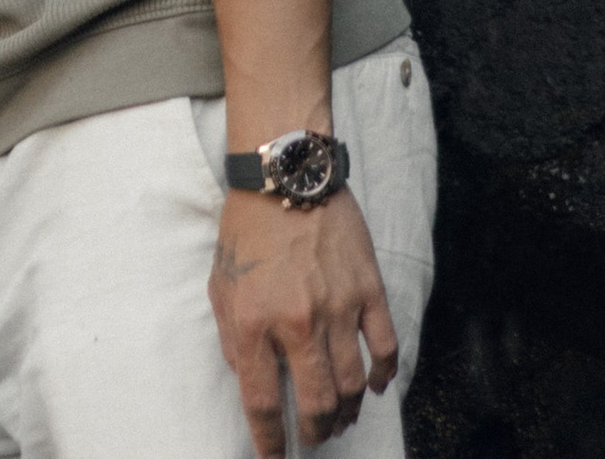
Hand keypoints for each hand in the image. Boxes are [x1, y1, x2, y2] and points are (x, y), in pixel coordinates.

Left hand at [209, 185, 398, 451]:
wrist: (284, 173)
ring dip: (347, 411)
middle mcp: (297, 321)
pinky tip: (373, 386)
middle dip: (316, 430)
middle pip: (316, 403)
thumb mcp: (219, 284)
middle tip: (314, 436)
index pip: (263, 402)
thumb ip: (231, 337)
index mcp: (253, 321)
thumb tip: (249, 378)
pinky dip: (383, 376)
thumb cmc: (246, 228)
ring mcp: (338, 307)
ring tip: (339, 417)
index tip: (273, 458)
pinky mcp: (367, 289)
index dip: (269, 440)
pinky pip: (385, 348)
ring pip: (352, 385)